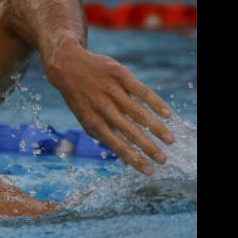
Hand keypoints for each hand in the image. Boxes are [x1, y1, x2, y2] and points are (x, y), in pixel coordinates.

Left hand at [44, 39, 173, 174]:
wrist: (68, 66)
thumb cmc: (81, 98)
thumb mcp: (86, 118)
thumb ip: (104, 135)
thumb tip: (123, 157)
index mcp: (93, 123)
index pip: (117, 145)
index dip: (134, 159)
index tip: (149, 171)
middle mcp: (102, 108)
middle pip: (129, 131)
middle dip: (148, 148)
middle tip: (164, 160)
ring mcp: (112, 91)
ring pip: (138, 112)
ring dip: (156, 128)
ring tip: (170, 140)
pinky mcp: (120, 75)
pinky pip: (142, 91)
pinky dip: (155, 103)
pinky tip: (167, 114)